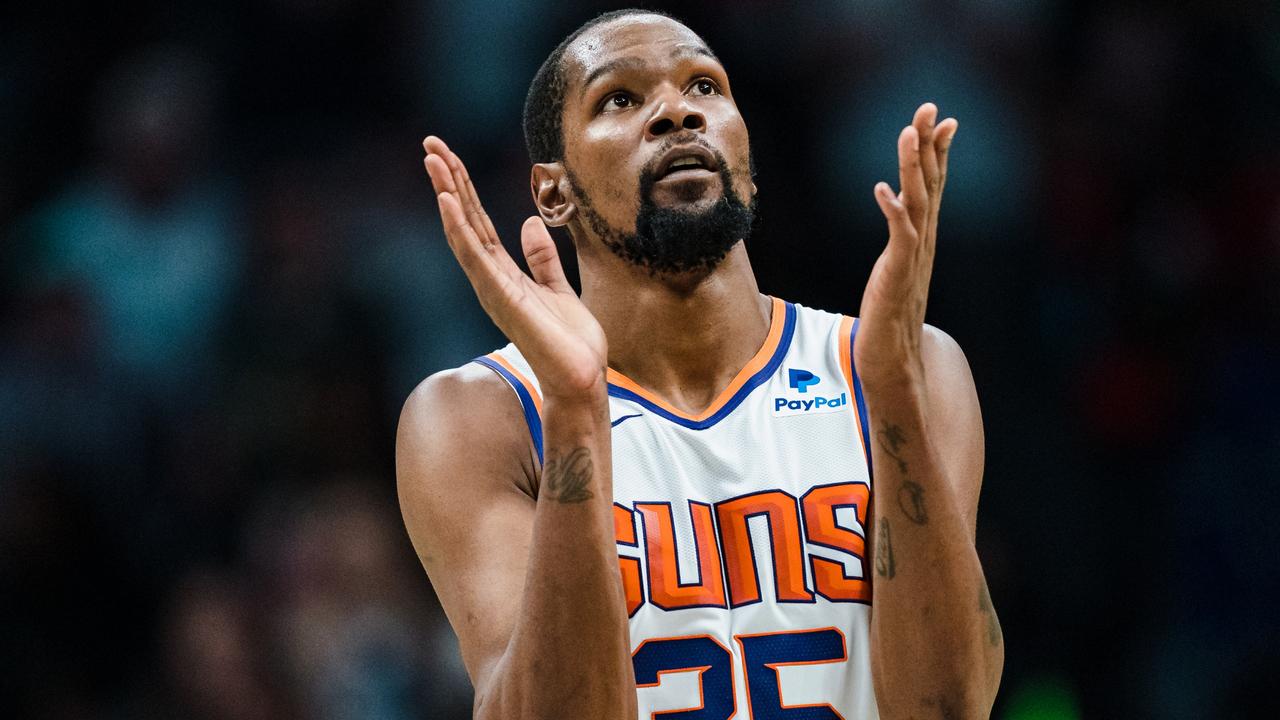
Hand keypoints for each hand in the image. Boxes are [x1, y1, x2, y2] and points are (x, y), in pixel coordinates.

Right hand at [423, 136, 607, 399]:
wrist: (581, 379)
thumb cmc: (570, 343)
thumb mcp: (558, 289)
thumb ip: (542, 259)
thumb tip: (530, 223)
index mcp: (504, 273)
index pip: (479, 222)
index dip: (464, 188)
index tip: (448, 156)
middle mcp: (491, 279)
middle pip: (465, 220)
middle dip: (449, 181)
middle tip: (430, 144)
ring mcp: (493, 289)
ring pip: (464, 233)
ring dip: (448, 195)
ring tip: (433, 162)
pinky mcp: (502, 299)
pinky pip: (476, 258)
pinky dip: (459, 229)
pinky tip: (447, 203)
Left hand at [855, 103, 956, 387]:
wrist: (893, 356)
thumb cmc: (890, 312)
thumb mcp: (897, 265)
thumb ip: (902, 237)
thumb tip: (901, 210)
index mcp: (923, 236)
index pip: (935, 185)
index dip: (939, 152)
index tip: (944, 120)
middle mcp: (923, 241)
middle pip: (930, 184)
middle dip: (930, 144)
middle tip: (930, 108)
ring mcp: (913, 257)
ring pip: (918, 202)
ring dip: (913, 167)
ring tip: (908, 133)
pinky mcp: (898, 274)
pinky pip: (899, 237)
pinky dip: (893, 211)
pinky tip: (882, 190)